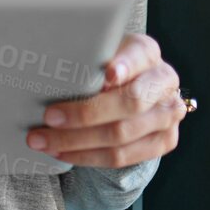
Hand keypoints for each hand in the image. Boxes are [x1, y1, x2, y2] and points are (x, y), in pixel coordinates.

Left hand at [29, 33, 186, 166]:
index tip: (106, 74)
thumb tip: (55, 72)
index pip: (139, 57)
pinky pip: (122, 157)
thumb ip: (84, 57)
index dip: (125, 66)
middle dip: (85, 113)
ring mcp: (167, 115)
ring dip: (76, 141)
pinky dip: (87, 157)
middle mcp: (164, 82)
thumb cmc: (100, 66)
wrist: (129, 87)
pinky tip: (61, 153)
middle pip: (130, 102)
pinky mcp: (163, 141)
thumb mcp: (95, 52)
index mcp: (147, 53)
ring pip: (122, 135)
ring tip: (42, 141)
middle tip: (48, 117)